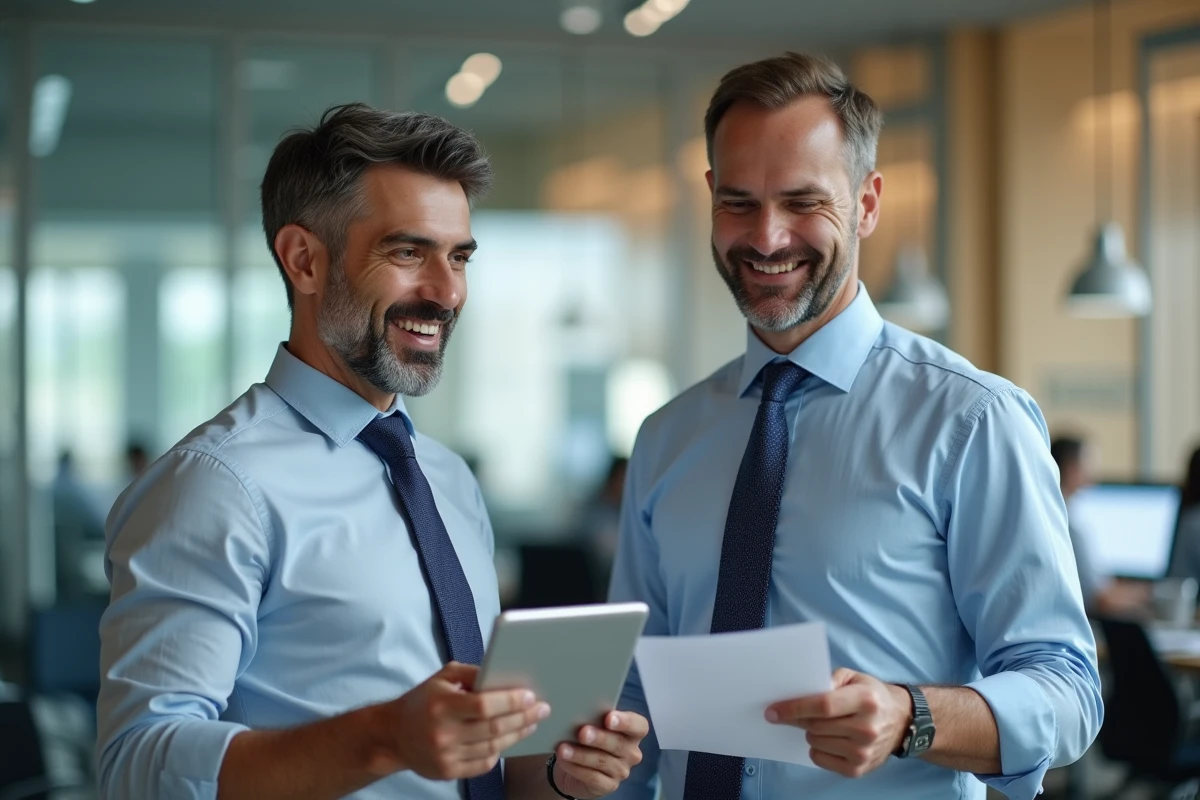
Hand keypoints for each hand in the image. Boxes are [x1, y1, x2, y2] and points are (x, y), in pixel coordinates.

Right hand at [373, 661, 549, 780]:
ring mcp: (446, 755)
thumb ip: (472, 672)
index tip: (530, 695)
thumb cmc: (422, 701)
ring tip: (531, 723)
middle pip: (494, 727)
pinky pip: (484, 764)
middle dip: (523, 717)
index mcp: (442, 705)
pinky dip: (499, 751)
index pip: (483, 705)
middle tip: (542, 708)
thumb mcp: (442, 677)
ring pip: (493, 746)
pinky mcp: (448, 772)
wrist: (392, 735)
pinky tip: (508, 739)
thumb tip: (503, 672)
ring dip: (517, 734)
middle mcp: (443, 733)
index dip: (510, 701)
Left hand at [551, 711, 648, 797]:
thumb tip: (580, 708)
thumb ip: (593, 716)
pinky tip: (564, 761)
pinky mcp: (609, 785)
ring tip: (563, 748)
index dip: (626, 722)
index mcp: (633, 732)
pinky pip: (593, 777)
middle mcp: (631, 752)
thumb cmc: (587, 737)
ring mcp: (622, 771)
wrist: (576, 765)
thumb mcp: (592, 724)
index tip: (609, 718)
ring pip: (603, 761)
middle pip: (619, 744)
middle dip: (599, 738)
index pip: (639, 726)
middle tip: (582, 732)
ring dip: (581, 754)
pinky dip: (576, 768)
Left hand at [765, 668, 911, 777]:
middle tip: (796, 714)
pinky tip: (829, 740)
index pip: (823, 706)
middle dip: (799, 719)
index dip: (794, 708)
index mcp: (865, 700)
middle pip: (816, 726)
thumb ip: (828, 679)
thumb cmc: (871, 695)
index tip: (773, 711)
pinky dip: (817, 749)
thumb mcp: (854, 677)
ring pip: (815, 743)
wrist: (901, 721)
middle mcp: (867, 728)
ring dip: (811, 733)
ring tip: (824, 724)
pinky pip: (820, 760)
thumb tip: (802, 692)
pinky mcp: (858, 769)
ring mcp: (863, 752)